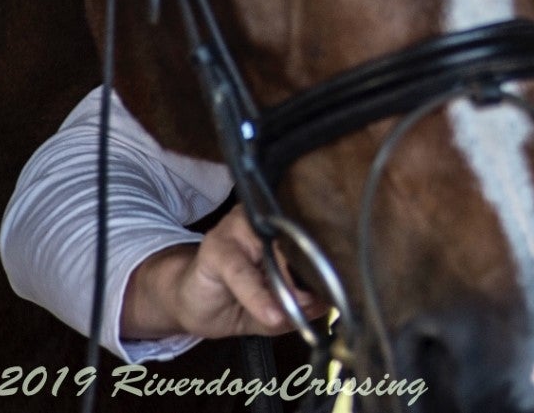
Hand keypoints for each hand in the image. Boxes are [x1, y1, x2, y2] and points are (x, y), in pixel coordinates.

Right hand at [120, 204, 325, 340]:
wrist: (190, 302)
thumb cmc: (235, 300)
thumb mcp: (275, 311)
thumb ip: (300, 307)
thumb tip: (327, 303)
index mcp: (283, 228)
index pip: (314, 238)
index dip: (328, 263)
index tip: (344, 286)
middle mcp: (264, 220)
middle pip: (298, 241)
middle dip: (310, 274)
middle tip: (323, 299)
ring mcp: (239, 227)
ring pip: (272, 254)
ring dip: (287, 285)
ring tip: (297, 307)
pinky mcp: (216, 247)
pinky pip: (242, 273)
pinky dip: (259, 297)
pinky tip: (270, 314)